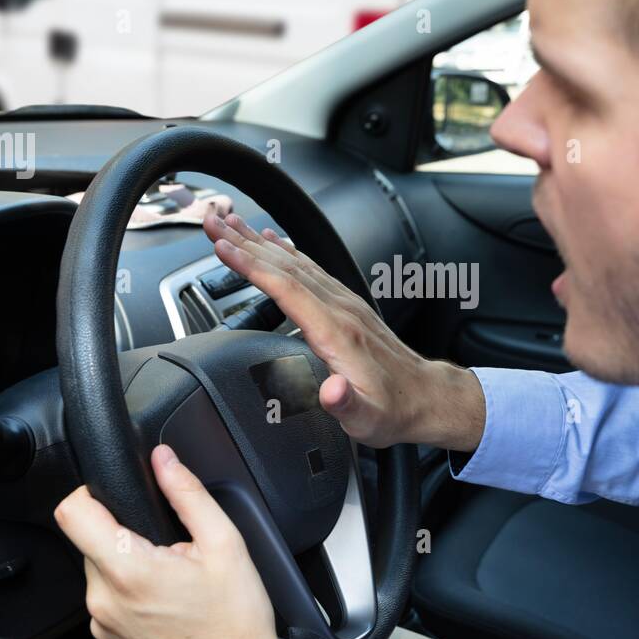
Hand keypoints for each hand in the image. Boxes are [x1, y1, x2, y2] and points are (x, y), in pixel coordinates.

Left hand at [54, 443, 305, 638]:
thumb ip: (188, 494)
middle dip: (124, 537)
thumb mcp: (225, 544)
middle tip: (166, 552)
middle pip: (90, 544)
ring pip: (100, 576)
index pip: (72, 513)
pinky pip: (108, 608)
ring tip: (170, 584)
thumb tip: (165, 461)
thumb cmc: (235, 624)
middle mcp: (106, 602)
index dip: (89, 494)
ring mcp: (103, 629)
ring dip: (127, 571)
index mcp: (130, 570)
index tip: (112, 496)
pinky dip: (130, 601)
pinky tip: (165, 608)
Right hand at [203, 212, 484, 451]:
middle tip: (211, 219)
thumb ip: (345, 403)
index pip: (286, 287)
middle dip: (244, 241)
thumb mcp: (367, 419)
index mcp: (336, 331)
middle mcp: (340, 308)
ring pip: (295, 262)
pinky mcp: (347, 306)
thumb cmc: (393, 410)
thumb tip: (331, 391)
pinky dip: (285, 252)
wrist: (427, 398)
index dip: (251, 266)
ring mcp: (345, 303)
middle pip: (285, 265)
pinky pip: (310, 269)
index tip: (221, 246)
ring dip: (259, 241)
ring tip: (230, 223)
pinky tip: (273, 243)